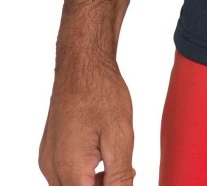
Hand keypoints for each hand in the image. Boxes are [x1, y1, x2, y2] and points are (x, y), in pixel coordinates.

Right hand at [39, 55, 135, 184]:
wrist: (82, 64)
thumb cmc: (101, 93)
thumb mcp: (120, 138)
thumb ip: (120, 177)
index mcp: (70, 169)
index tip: (125, 176)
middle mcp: (52, 169)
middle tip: (127, 171)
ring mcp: (48, 160)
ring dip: (93, 183)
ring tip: (117, 163)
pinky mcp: (49, 151)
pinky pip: (64, 175)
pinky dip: (84, 174)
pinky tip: (102, 158)